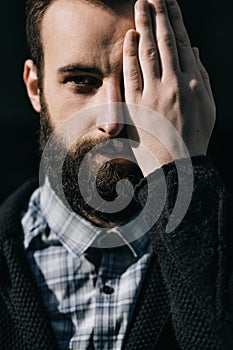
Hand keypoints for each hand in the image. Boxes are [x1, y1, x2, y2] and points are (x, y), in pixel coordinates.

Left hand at [123, 0, 215, 175]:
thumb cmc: (195, 137)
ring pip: (149, 53)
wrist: (178, 164)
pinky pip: (133, 74)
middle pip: (165, 42)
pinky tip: (130, 37)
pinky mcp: (138, 105)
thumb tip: (194, 51)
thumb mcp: (208, 107)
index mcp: (193, 82)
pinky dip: (131, 54)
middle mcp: (174, 83)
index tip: (169, 4)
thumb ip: (202, 77)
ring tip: (141, 5)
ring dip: (144, 26)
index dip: (174, 21)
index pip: (181, 43)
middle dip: (158, 16)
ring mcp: (155, 93)